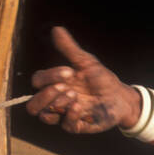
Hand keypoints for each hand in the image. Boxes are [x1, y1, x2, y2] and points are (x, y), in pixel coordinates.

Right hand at [27, 26, 141, 133]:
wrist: (120, 96)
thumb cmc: (101, 78)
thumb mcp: (86, 62)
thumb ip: (69, 49)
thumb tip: (56, 29)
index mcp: (55, 83)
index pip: (37, 81)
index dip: (48, 77)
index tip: (70, 71)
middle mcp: (56, 100)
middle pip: (33, 105)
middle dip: (46, 95)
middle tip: (66, 87)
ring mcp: (64, 114)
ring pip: (44, 116)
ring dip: (57, 104)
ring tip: (74, 95)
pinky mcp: (76, 125)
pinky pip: (65, 125)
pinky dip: (71, 115)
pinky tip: (81, 106)